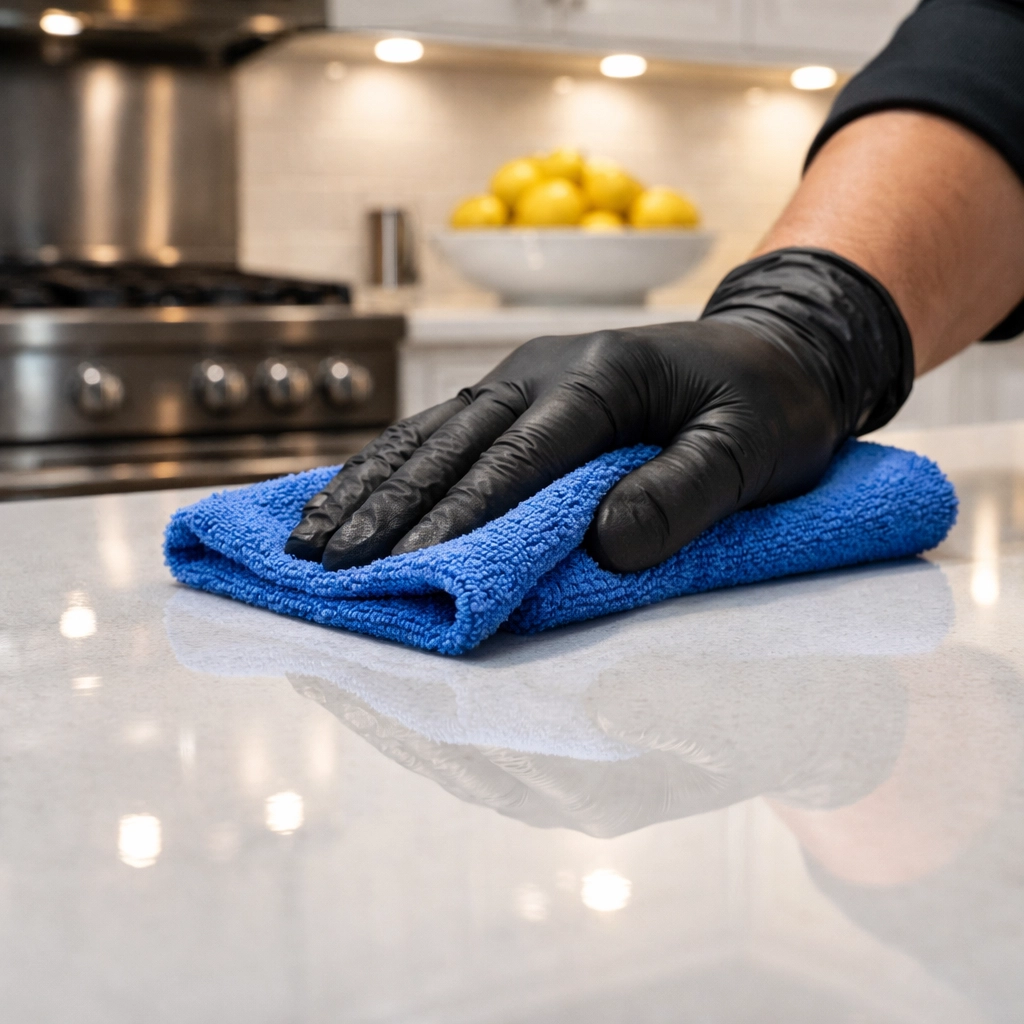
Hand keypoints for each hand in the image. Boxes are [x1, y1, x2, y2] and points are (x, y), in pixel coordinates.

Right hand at [286, 249, 911, 572]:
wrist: (771, 354)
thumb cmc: (765, 405)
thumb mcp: (751, 448)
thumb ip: (684, 493)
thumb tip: (603, 547)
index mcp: (598, 377)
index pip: (518, 458)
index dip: (464, 517)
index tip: (416, 570)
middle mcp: (541, 371)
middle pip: (452, 447)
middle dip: (390, 511)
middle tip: (333, 568)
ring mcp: (520, 381)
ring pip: (428, 437)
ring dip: (368, 490)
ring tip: (311, 542)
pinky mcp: (513, 399)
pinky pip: (437, 433)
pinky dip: (387, 469)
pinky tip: (348, 498)